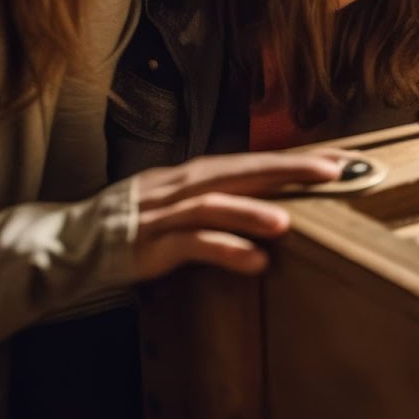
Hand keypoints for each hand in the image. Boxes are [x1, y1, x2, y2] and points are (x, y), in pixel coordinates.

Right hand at [131, 152, 343, 279]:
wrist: (73, 240)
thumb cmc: (142, 222)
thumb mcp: (186, 203)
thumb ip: (228, 198)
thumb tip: (281, 201)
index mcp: (198, 174)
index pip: (258, 160)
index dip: (301, 158)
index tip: (345, 160)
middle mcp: (183, 185)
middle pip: (242, 170)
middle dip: (288, 169)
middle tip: (333, 172)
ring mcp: (165, 213)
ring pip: (212, 204)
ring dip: (251, 212)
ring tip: (287, 222)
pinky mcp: (149, 244)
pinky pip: (190, 245)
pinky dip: (223, 250)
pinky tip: (254, 261)